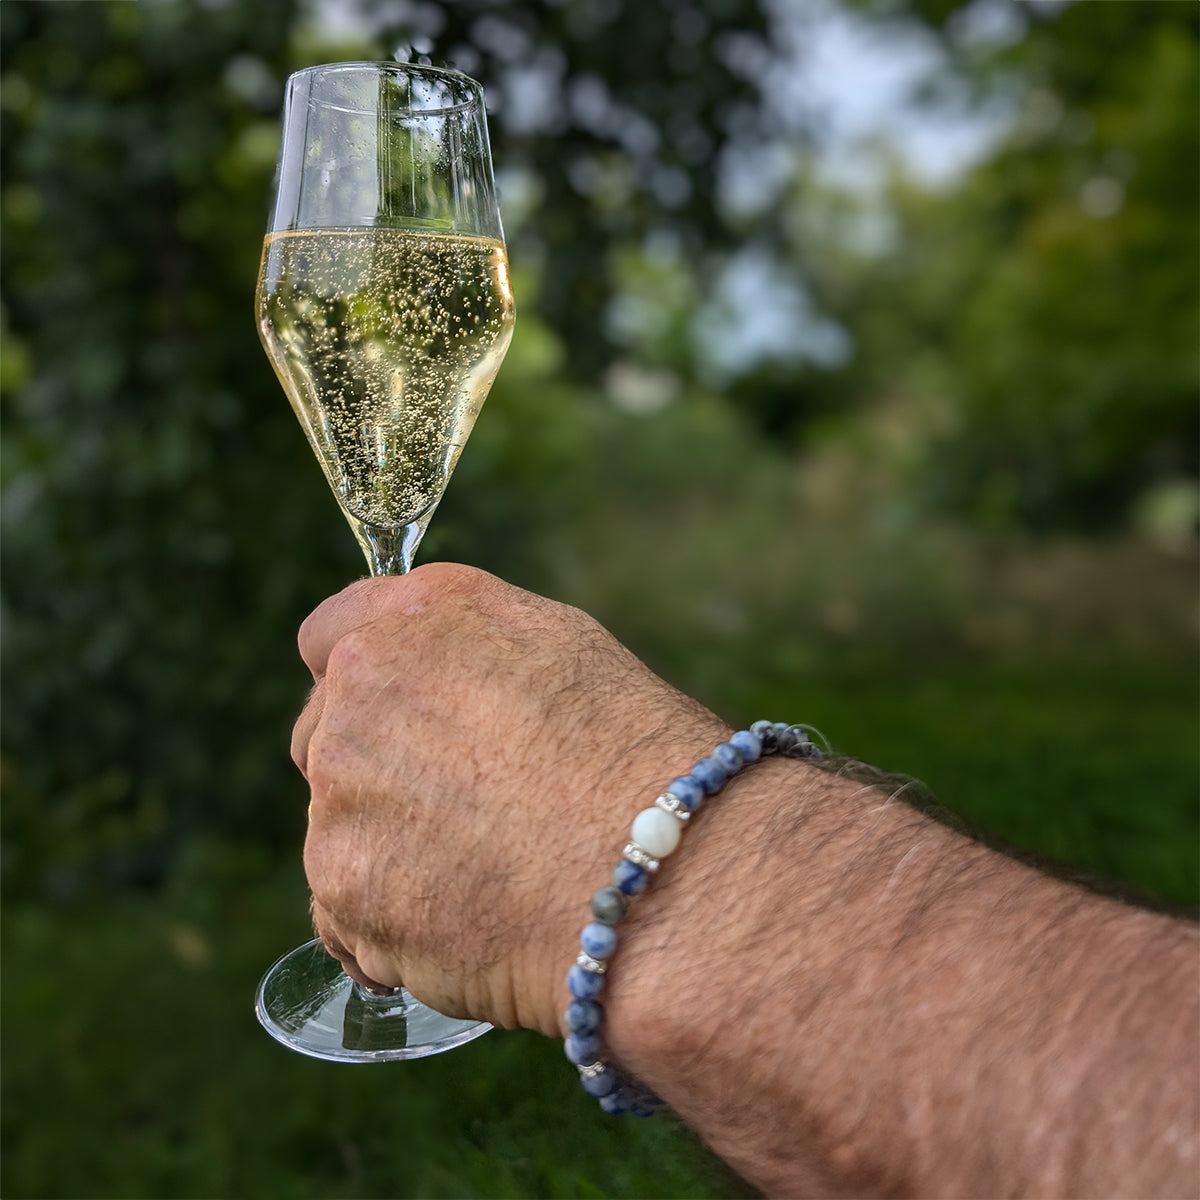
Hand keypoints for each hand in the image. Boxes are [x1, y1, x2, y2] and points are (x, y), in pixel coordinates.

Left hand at [291, 562, 726, 1035]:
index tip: (391, 717)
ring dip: (386, 851)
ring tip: (486, 876)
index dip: (364, 681)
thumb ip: (470, 646)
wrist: (664, 880)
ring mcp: (341, 790)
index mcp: (421, 617)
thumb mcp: (566, 650)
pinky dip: (387, 924)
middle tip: (459, 810)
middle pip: (324, 734)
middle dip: (372, 768)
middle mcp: (363, 688)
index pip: (329, 635)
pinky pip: (342, 911)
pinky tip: (465, 924)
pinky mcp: (342, 887)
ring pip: (335, 826)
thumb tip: (432, 672)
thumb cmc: (642, 762)